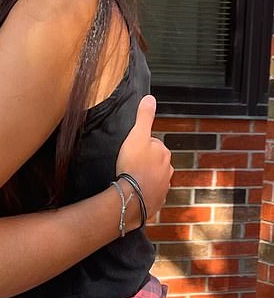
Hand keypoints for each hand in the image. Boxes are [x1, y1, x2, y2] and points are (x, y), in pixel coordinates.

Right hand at [115, 95, 172, 222]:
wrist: (133, 195)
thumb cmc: (134, 164)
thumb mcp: (136, 135)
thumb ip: (144, 117)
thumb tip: (150, 98)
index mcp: (163, 152)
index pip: (153, 144)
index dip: (141, 145)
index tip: (131, 149)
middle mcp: (167, 168)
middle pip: (155, 160)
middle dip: (144, 161)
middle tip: (129, 162)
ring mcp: (164, 185)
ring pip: (154, 176)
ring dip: (145, 176)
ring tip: (131, 177)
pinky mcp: (157, 199)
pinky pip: (151, 191)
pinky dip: (145, 190)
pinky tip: (135, 190)